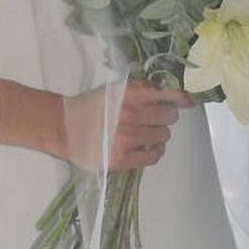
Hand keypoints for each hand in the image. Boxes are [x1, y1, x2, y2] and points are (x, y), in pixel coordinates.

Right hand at [59, 80, 190, 172]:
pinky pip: (153, 155)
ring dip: (159, 134)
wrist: (63, 128)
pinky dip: (155, 151)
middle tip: (154, 119)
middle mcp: (131, 114)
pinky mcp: (123, 159)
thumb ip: (141, 90)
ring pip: (163, 136)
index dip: (180, 99)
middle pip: (169, 117)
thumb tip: (171, 92)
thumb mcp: (115, 89)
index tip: (185, 102)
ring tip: (146, 134)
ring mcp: (127, 138)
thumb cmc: (91, 106)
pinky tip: (147, 147)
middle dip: (165, 117)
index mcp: (130, 94)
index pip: (169, 95)